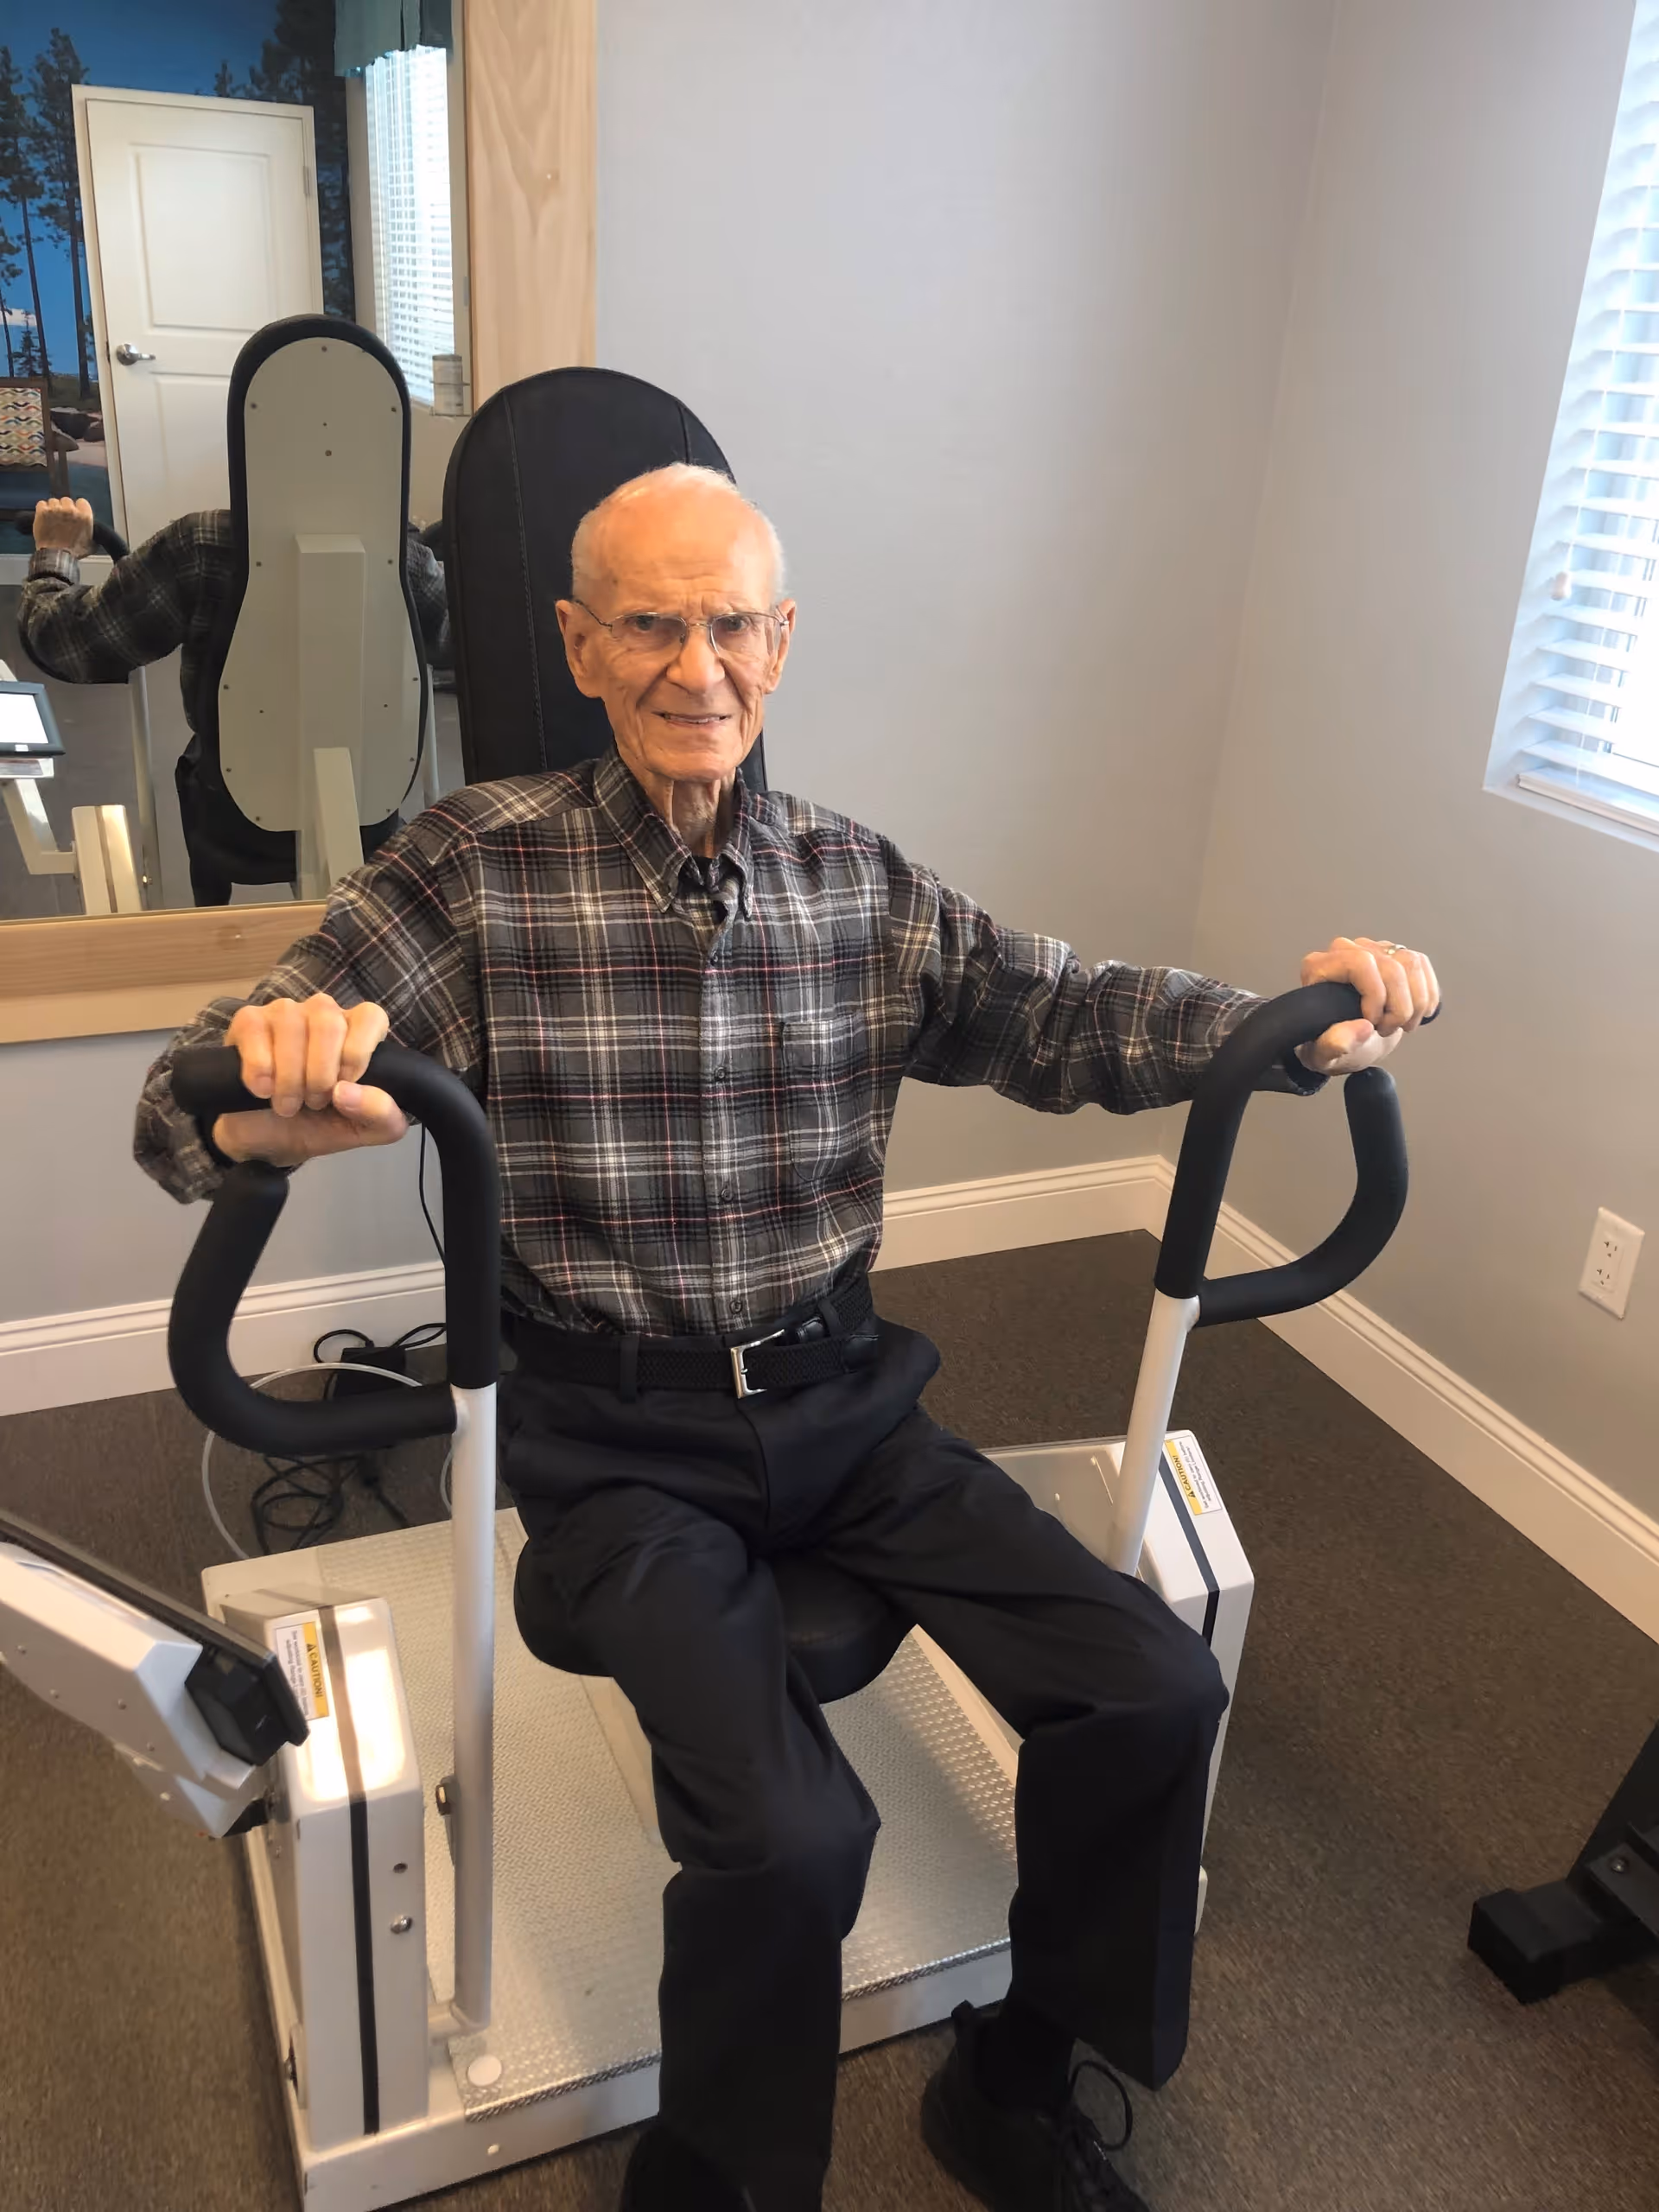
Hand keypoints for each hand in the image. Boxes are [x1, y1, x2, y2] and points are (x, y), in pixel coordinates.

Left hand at [33, 496, 94, 556]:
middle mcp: (71, 510)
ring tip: (52, 519)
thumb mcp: (91, 544)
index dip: (78, 508)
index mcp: (85, 516)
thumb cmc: (73, 552)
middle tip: (62, 518)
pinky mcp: (43, 512)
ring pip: (54, 501)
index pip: (82, 502)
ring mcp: (56, 510)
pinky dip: (42, 509)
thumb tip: (92, 534)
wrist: (57, 556)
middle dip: (65, 508)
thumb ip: (92, 534)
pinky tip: (44, 518)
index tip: (75, 513)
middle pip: (67, 500)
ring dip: (53, 509)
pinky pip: (42, 504)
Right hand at [212, 995, 407, 1166]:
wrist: (267, 1140)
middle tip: (313, 1103)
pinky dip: (259, 1068)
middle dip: (320, 1074)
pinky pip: (255, 1029)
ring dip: (289, 1076)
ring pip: (291, 1024)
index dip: (357, 1052)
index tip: (343, 1086)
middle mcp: (323, 1014)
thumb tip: (348, 1091)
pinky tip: (262, 1090)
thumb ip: (381, 1115)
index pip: (371, 1016)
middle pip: (328, 1023)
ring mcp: (284, 1013)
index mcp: (358, 1032)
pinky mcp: (249, 1022)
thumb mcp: (364, 1131)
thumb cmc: (320, 1125)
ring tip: (287, 1104)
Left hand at [1295, 936, 1440, 1074]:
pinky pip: (1421, 963)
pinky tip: (1418, 1012)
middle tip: (1387, 1030)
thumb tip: (1363, 1028)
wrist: (1347, 1041)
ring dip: (1416, 1001)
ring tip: (1403, 1024)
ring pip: (1411, 962)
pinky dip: (1427, 993)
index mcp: (1319, 967)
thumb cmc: (1329, 1044)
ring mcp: (1371, 949)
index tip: (1373, 1022)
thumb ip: (1333, 1046)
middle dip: (1399, 1006)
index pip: (1359, 963)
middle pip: (1391, 965)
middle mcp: (1345, 951)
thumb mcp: (1324, 1055)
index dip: (1375, 994)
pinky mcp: (1393, 955)